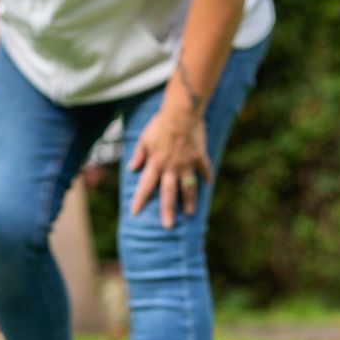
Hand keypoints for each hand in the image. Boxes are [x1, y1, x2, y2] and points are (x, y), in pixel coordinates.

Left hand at [127, 105, 211, 228]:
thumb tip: (131, 168)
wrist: (182, 113)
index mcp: (156, 164)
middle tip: (167, 226)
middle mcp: (171, 168)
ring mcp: (187, 164)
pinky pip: (204, 169)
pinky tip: (208, 183)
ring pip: (188, 187)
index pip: (145, 186)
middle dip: (167, 211)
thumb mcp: (144, 139)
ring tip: (189, 213)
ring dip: (188, 201)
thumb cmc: (160, 124)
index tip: (135, 213)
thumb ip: (138, 155)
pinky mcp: (199, 157)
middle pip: (168, 193)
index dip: (139, 199)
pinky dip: (206, 176)